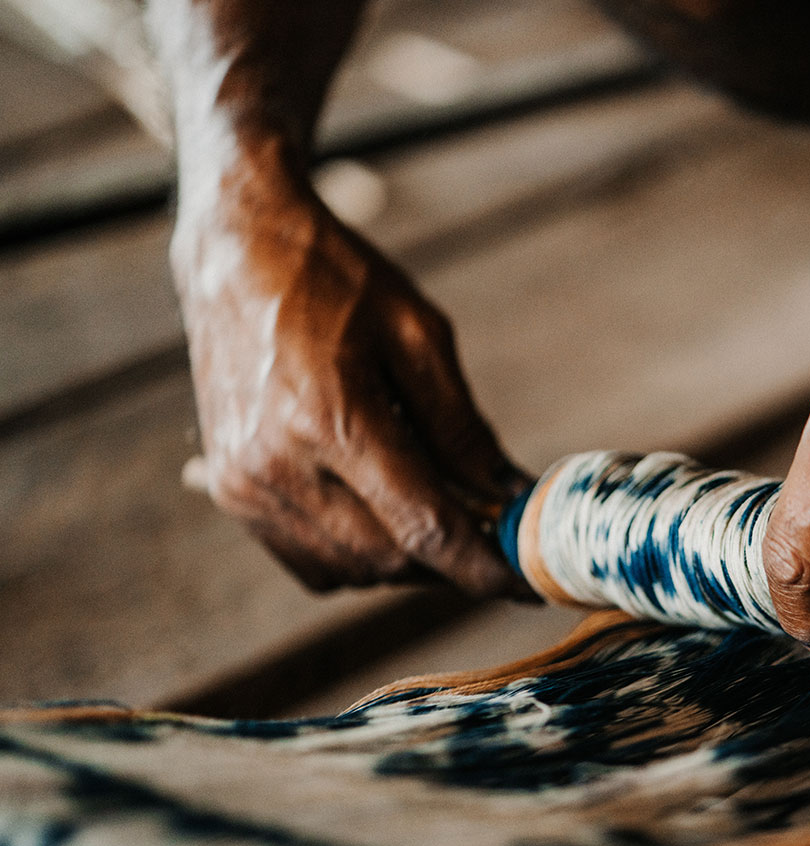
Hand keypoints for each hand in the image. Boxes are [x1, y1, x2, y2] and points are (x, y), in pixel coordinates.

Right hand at [172, 169, 523, 594]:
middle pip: (389, 560)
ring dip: (406, 562)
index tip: (527, 583)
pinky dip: (359, 554)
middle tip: (494, 539)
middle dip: (450, 562)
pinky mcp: (232, 491)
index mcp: (330, 419)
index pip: (423, 527)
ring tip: (441, 518)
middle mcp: (278, 464)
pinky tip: (385, 512)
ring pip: (350, 571)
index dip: (482, 566)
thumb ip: (464, 429)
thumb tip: (511, 497)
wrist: (235, 249)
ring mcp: (246, 484)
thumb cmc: (335, 279)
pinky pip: (311, 561)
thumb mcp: (419, 335)